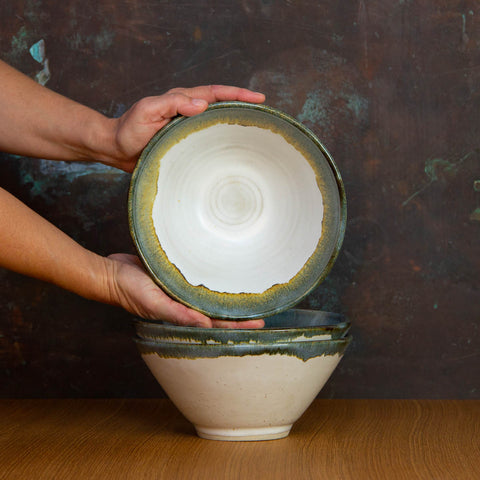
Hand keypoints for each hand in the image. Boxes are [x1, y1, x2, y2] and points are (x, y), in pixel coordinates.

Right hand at [106, 253, 264, 327]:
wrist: (111, 272)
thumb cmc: (129, 291)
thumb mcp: (154, 303)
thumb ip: (178, 314)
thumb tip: (205, 325)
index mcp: (183, 312)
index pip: (216, 321)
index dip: (238, 323)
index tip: (260, 321)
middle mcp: (185, 302)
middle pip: (218, 308)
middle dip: (240, 310)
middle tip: (264, 306)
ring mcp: (181, 288)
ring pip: (210, 293)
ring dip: (228, 294)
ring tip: (250, 291)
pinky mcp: (177, 274)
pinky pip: (199, 277)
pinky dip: (213, 278)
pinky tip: (224, 272)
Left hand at [107, 85, 264, 171]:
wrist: (115, 150)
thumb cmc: (128, 130)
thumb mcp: (147, 111)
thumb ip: (172, 103)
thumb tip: (202, 104)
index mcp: (182, 101)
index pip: (215, 93)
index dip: (237, 94)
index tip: (258, 98)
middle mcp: (188, 113)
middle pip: (221, 106)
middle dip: (243, 107)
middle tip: (264, 114)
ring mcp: (188, 129)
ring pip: (217, 124)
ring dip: (235, 125)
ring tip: (255, 132)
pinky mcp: (185, 145)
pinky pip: (208, 141)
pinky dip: (222, 144)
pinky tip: (232, 153)